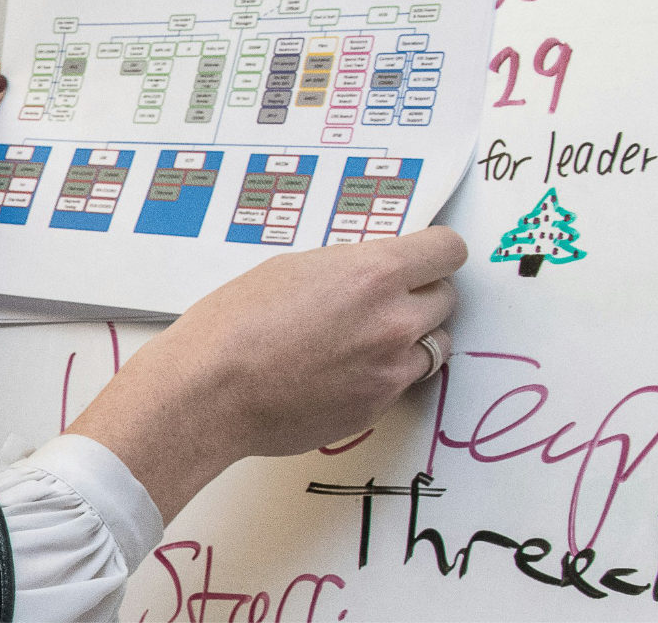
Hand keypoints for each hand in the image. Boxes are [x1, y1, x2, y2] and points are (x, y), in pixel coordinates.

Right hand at [67, 226, 468, 520]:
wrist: (209, 392)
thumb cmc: (233, 327)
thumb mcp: (291, 269)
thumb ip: (349, 269)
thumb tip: (374, 275)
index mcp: (374, 274)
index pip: (447, 251)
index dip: (435, 253)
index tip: (426, 259)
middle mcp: (394, 321)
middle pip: (447, 298)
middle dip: (419, 296)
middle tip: (381, 301)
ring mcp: (391, 370)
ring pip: (434, 345)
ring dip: (410, 339)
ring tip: (361, 340)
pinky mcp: (378, 407)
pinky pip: (401, 382)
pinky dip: (381, 374)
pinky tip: (338, 371)